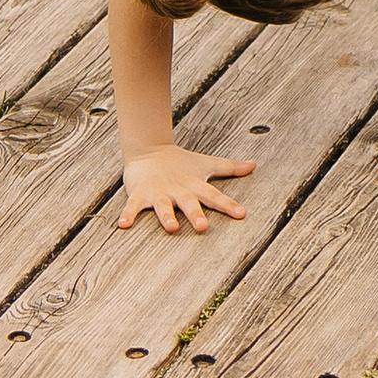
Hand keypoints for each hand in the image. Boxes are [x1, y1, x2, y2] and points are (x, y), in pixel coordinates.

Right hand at [118, 148, 253, 235]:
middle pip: (188, 203)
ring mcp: (158, 192)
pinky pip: (133, 206)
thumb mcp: (206, 164)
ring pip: (163, 206)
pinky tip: (123, 225)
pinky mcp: (140, 194)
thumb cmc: (181, 163)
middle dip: (195, 214)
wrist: (149, 150)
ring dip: (166, 216)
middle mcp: (178, 190)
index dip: (228, 204)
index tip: (241, 213)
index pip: (214, 195)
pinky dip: (128, 215)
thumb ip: (229, 167)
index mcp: (194, 185)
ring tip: (171, 227)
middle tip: (203, 227)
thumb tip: (254, 164)